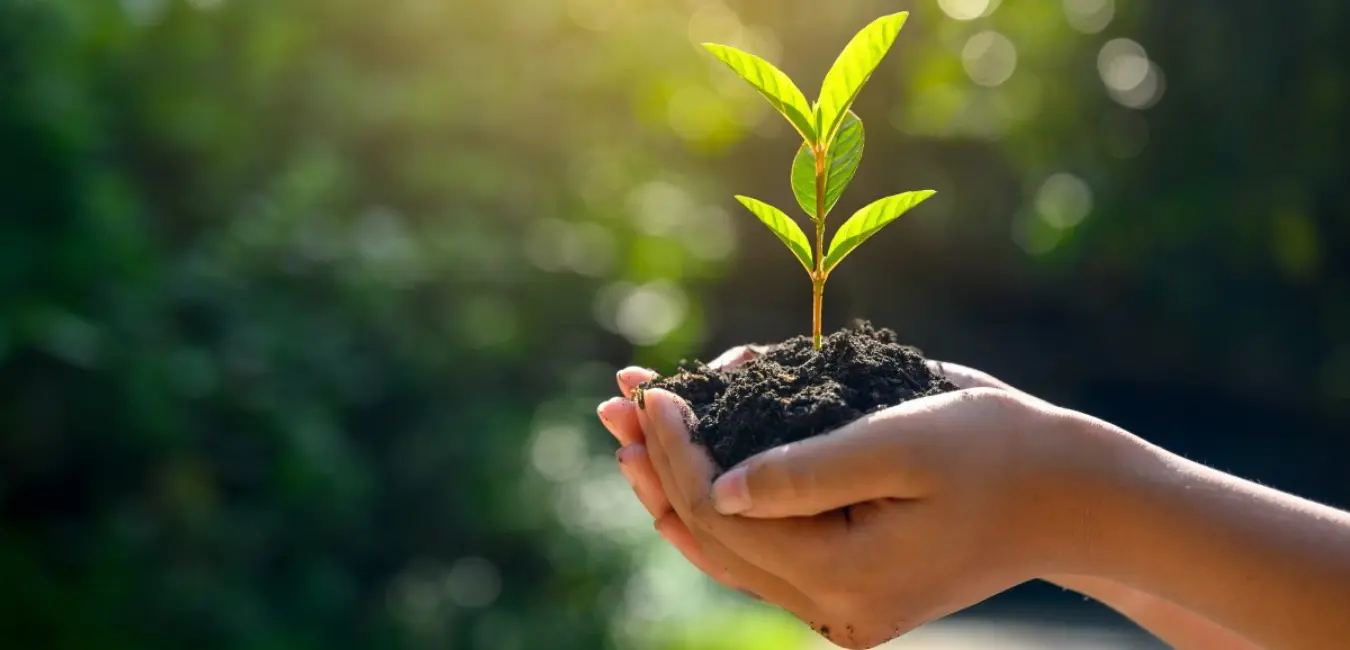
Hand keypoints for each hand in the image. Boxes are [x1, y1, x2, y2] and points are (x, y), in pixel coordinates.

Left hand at [599, 351, 1103, 647]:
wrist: (1065, 496)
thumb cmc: (996, 449)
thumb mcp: (904, 441)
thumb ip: (808, 469)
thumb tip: (716, 485)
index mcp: (847, 576)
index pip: (725, 515)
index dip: (678, 452)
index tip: (653, 391)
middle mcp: (835, 608)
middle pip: (713, 538)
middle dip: (658, 466)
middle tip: (612, 404)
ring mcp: (840, 606)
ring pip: (730, 551)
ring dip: (676, 487)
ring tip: (629, 435)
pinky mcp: (847, 588)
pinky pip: (762, 552)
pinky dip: (720, 505)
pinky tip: (687, 467)